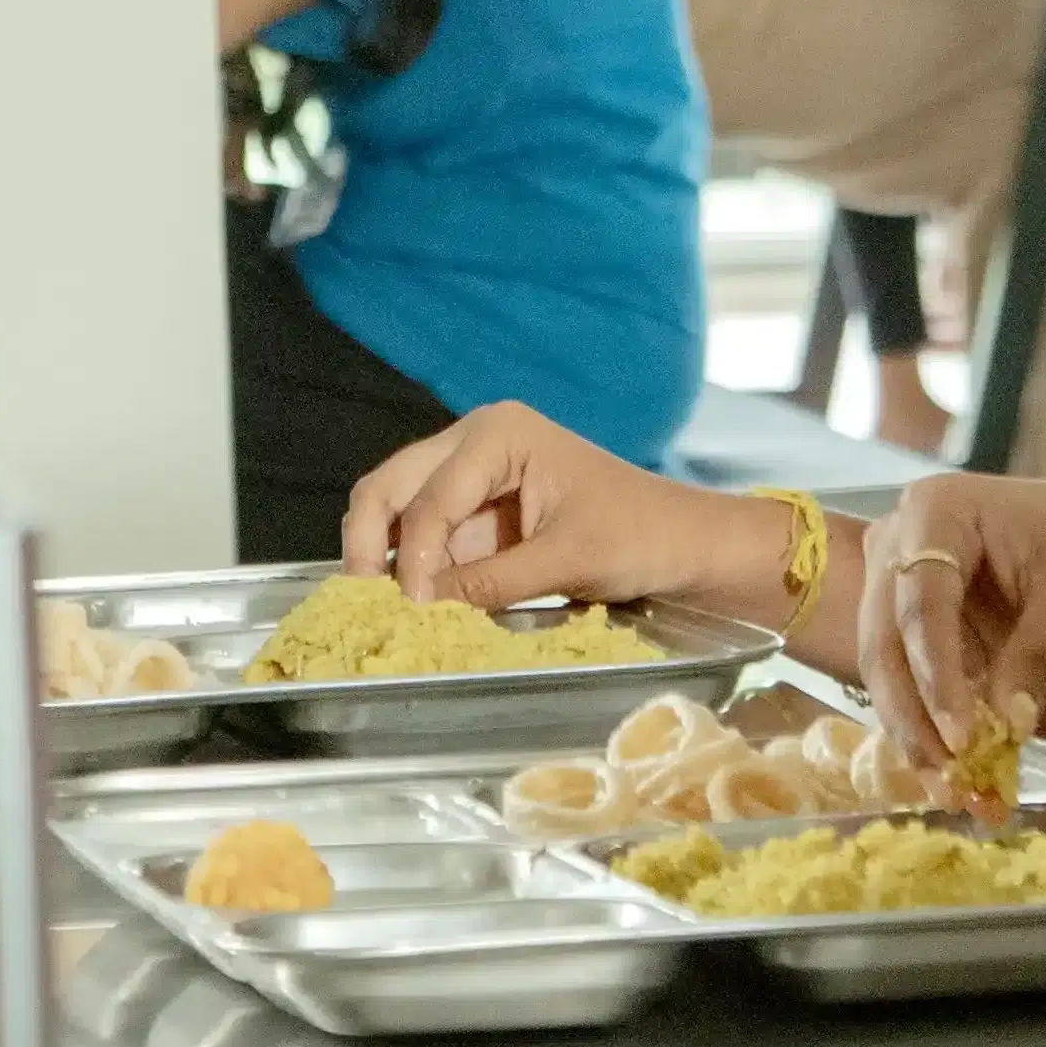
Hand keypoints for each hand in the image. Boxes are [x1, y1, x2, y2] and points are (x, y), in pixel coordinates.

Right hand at [339, 402, 767, 619]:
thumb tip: (421, 610)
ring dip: (387, 561)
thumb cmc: (639, 535)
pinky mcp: (477, 516)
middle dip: (370, 543)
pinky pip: (427, 540)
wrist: (683, 545)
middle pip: (391, 486)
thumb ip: (490, 583)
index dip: (413, 555)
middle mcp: (474, 444)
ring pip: (398, 512)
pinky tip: (413, 608)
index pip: (431, 496)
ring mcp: (472, 479)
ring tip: (384, 613)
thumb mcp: (566, 562)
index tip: (411, 610)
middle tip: (362, 602)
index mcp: (498, 433)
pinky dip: (413, 573)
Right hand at [850, 473, 1045, 785]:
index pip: (919, 599)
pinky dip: (942, 740)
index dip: (934, 671)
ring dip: (919, 739)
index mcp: (938, 511)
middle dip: (914, 715)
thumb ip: (1032, 663)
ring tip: (954, 795)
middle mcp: (906, 548)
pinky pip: (923, 695)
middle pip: (888, 641)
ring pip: (893, 676)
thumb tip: (1002, 730)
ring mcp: (914, 597)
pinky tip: (964, 786)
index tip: (960, 737)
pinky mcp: (935, 643)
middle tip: (947, 776)